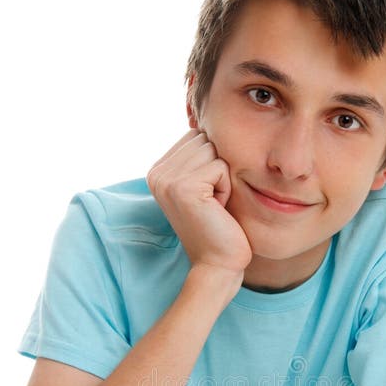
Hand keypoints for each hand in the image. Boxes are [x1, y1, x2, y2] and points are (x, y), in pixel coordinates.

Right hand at [146, 129, 252, 275]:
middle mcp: (157, 172)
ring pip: (213, 150)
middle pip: (204, 139)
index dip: (212, 162)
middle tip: (212, 202)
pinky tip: (218, 209)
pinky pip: (221, 166)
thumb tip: (210, 121)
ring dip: (224, 177)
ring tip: (215, 205)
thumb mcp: (204, 186)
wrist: (218, 265)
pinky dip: (228, 188)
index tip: (207, 195)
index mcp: (158, 170)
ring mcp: (167, 179)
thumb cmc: (219, 227)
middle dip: (218, 167)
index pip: (196, 136)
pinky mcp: (183, 187)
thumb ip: (199, 157)